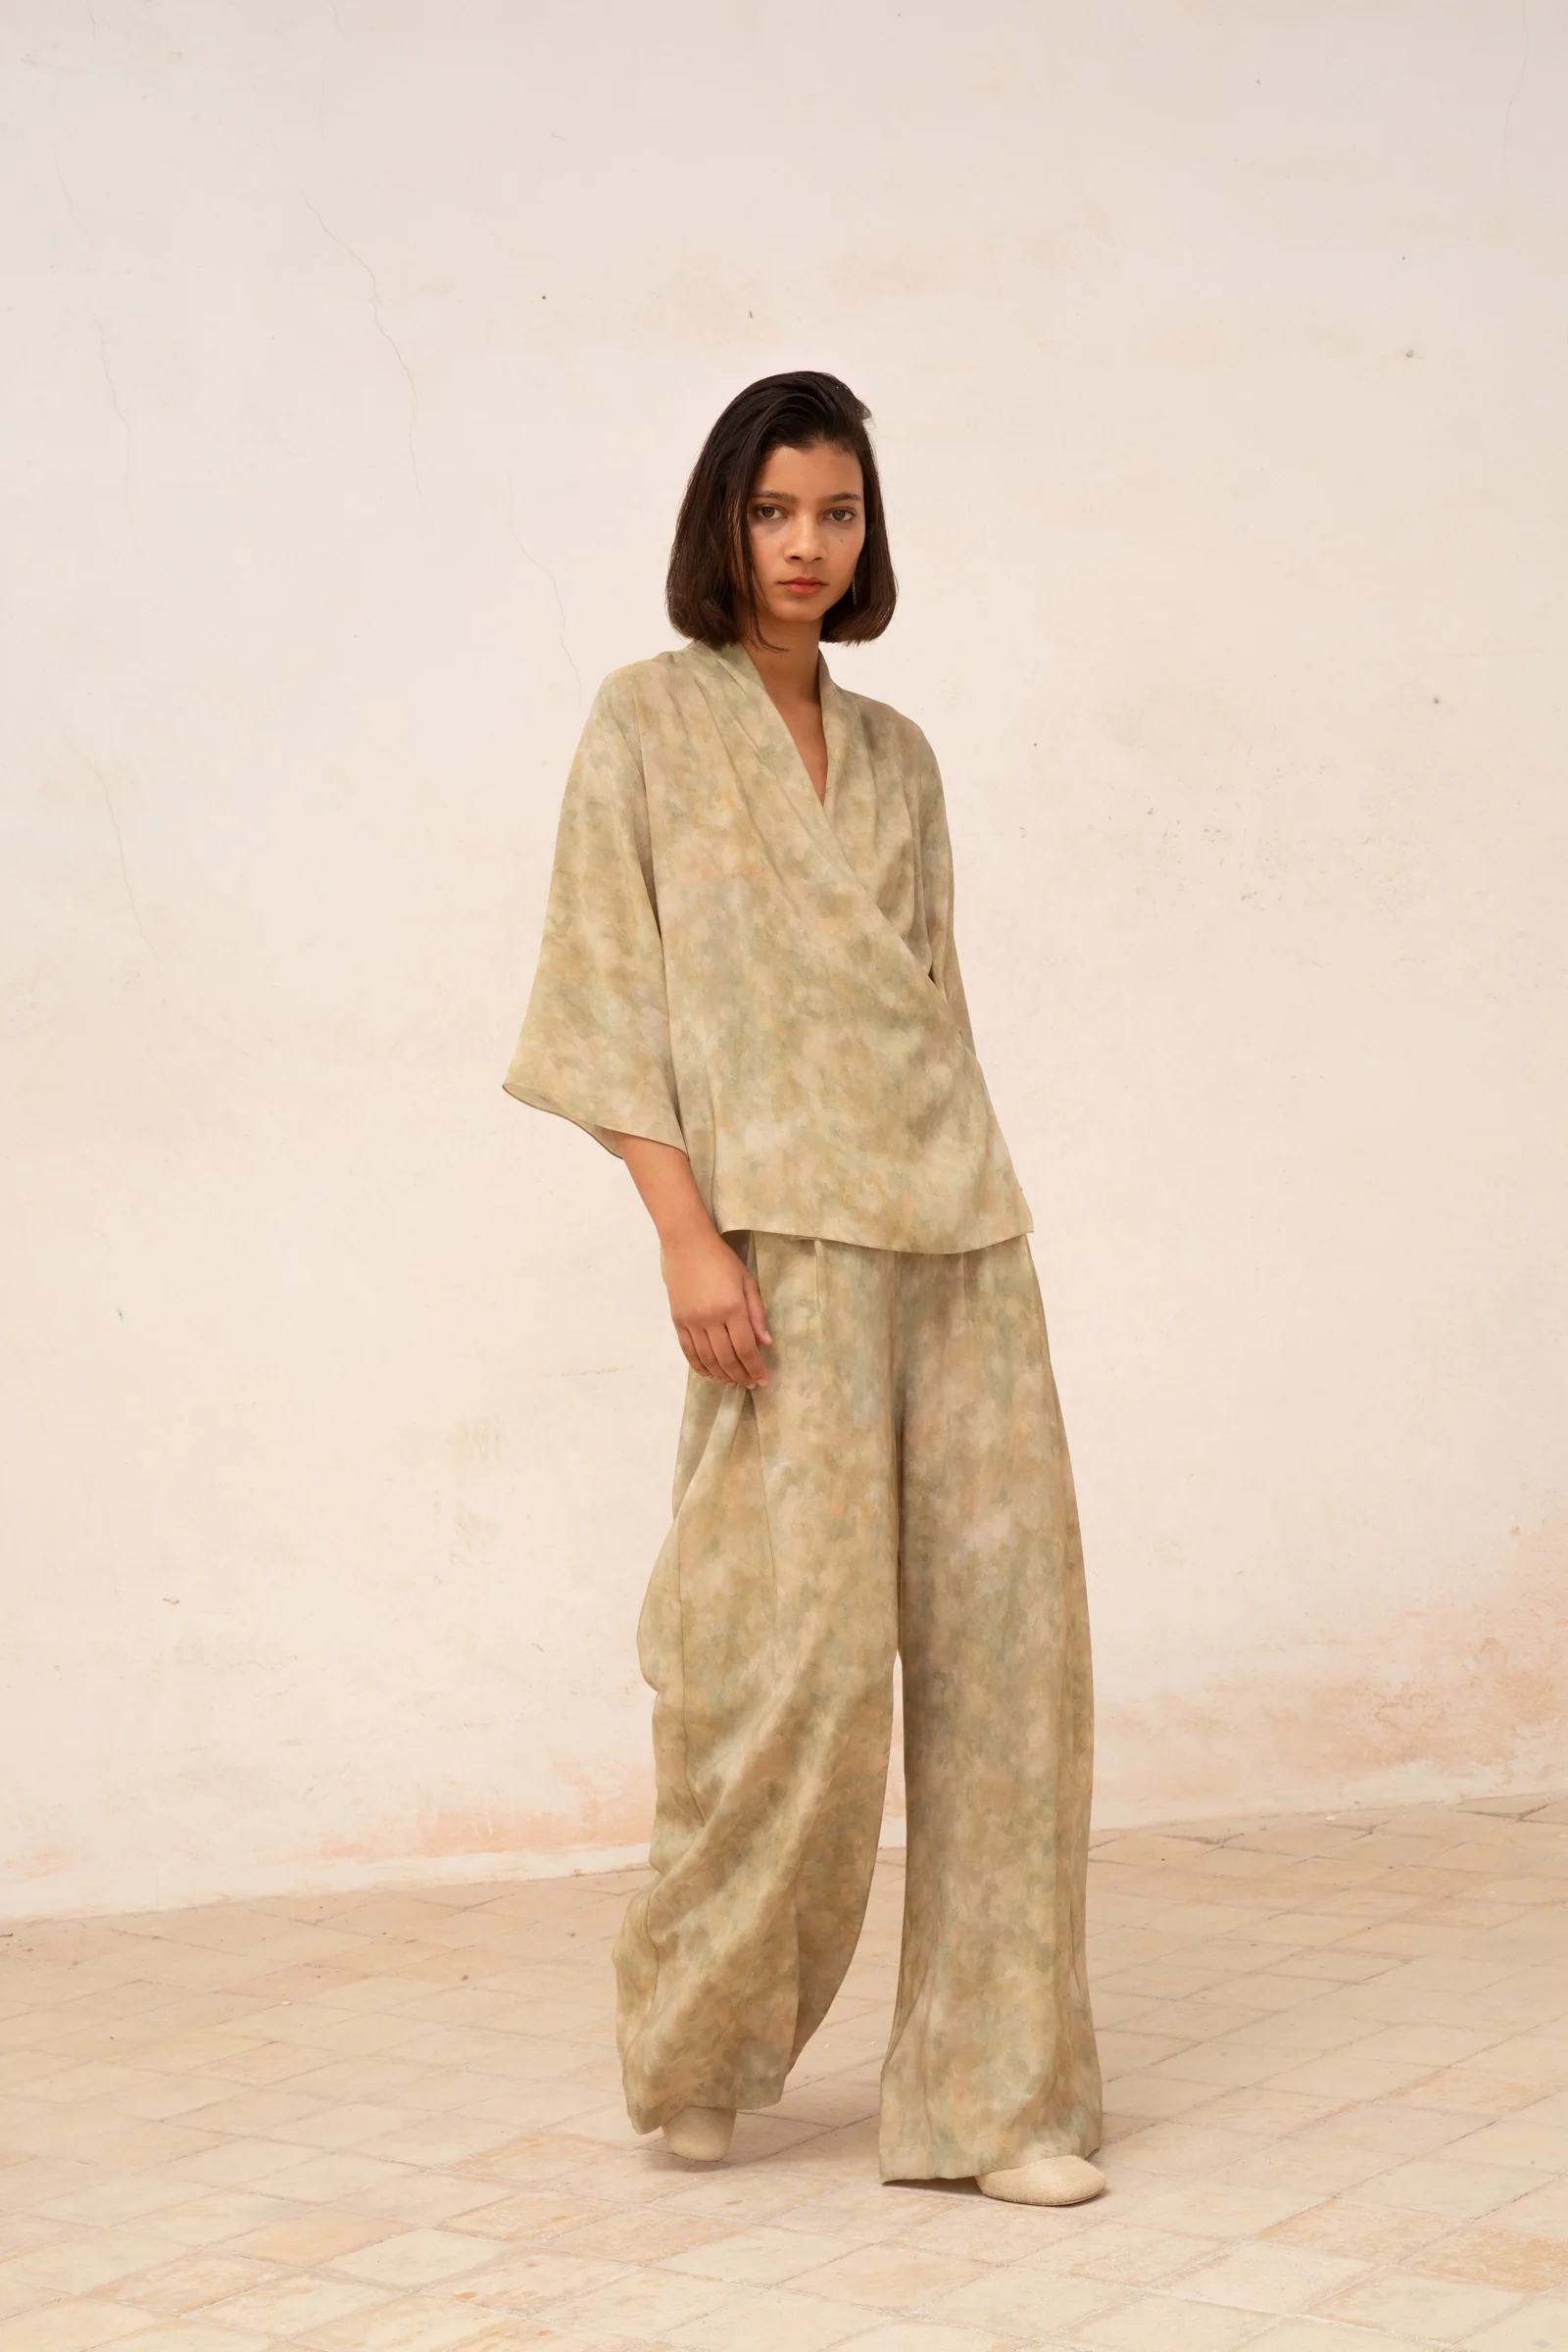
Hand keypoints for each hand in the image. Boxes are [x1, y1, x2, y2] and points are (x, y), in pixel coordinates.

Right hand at [661, 1228, 771, 1387]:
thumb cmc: (722, 1260)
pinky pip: (689, 1352)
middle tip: (751, 1384)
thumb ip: (757, 1314)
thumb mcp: (747, 1282)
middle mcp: (711, 1319)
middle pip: (727, 1359)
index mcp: (732, 1308)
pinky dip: (700, 1367)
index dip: (755, 1368)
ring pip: (708, 1359)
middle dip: (741, 1376)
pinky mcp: (678, 1321)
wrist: (687, 1245)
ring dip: (722, 1375)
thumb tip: (765, 1344)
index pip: (746, 1348)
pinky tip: (711, 1374)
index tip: (763, 1380)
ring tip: (733, 1382)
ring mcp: (692, 1322)